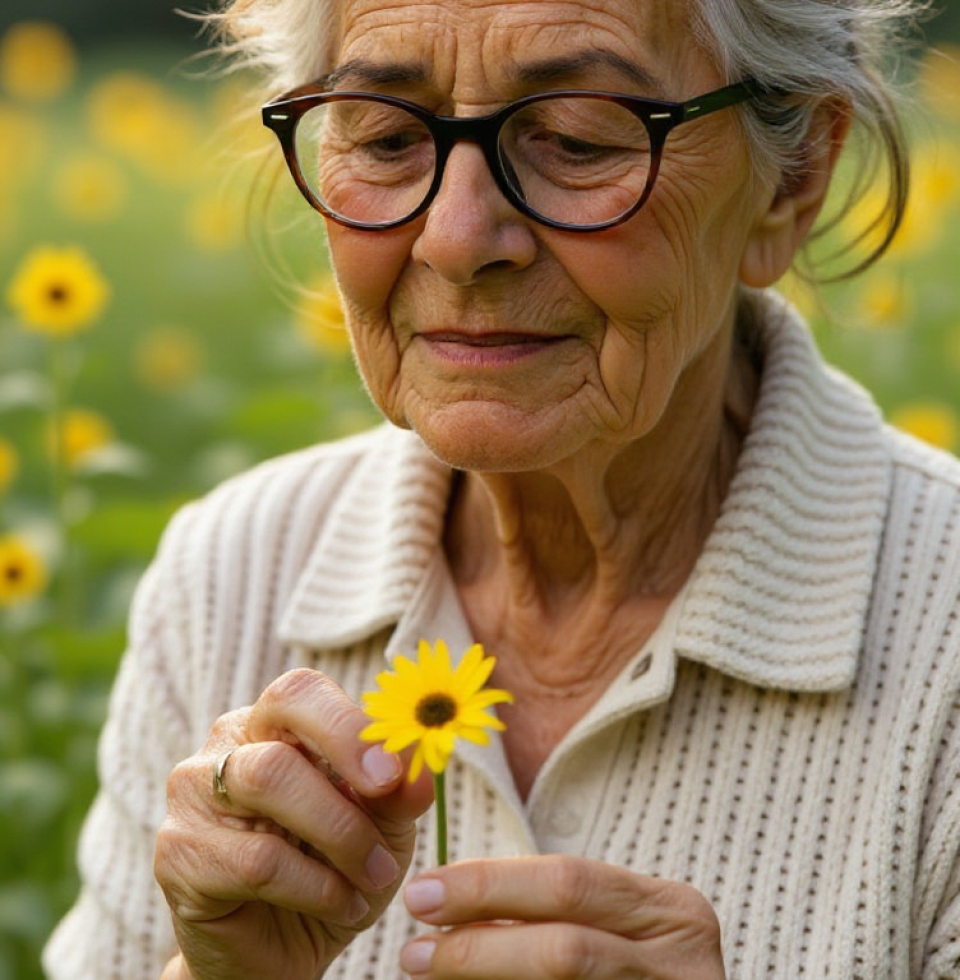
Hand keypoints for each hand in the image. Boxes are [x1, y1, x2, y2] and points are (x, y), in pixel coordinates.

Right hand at [154, 668, 433, 979]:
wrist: (284, 955)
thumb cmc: (334, 871)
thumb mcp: (382, 828)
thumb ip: (398, 791)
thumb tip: (420, 759)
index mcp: (273, 723)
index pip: (301, 691)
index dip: (348, 724)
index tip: (393, 772)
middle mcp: (226, 746)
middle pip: (280, 725)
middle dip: (347, 769)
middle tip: (390, 822)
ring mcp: (193, 795)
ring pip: (266, 781)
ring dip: (339, 835)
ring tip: (375, 877)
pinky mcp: (178, 854)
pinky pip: (255, 860)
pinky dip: (315, 886)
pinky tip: (342, 905)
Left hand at [399, 856, 724, 979]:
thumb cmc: (635, 975)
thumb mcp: (618, 932)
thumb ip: (559, 913)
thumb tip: (451, 909)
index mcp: (674, 911)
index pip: (568, 880)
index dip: (487, 884)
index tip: (423, 891)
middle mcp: (684, 959)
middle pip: (564, 939)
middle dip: (478, 938)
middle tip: (413, 945)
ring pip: (565, 979)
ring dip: (484, 974)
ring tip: (428, 972)